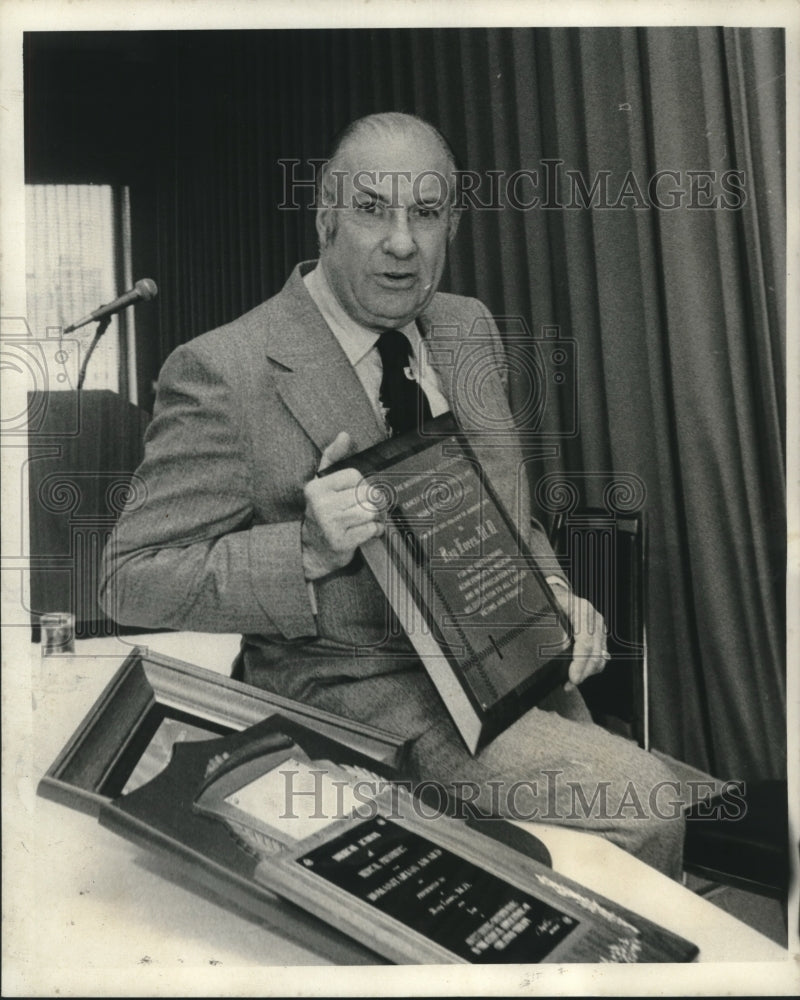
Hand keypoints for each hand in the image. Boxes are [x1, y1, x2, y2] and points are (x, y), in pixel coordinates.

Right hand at [301, 432, 383, 580]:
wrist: (313, 551)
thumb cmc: (322, 513)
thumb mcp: (322, 483)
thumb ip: (332, 457)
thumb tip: (344, 435)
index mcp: (316, 488)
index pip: (354, 476)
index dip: (360, 485)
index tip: (355, 494)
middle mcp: (321, 505)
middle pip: (366, 494)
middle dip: (371, 502)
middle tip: (364, 509)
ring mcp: (331, 525)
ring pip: (370, 511)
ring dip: (373, 517)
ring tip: (363, 521)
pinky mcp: (341, 542)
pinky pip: (371, 529)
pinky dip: (373, 531)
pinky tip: (364, 532)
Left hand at [549, 581, 608, 689]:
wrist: (561, 592)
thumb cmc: (553, 600)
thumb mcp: (549, 608)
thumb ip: (552, 626)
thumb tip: (553, 650)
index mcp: (583, 610)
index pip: (585, 642)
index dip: (580, 662)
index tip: (572, 677)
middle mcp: (595, 619)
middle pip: (595, 653)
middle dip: (583, 672)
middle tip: (570, 684)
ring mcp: (599, 627)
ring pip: (600, 657)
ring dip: (587, 673)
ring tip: (571, 682)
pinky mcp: (600, 635)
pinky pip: (601, 656)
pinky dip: (591, 668)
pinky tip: (579, 674)